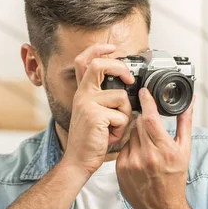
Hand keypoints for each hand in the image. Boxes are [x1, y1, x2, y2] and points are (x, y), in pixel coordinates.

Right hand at [62, 43, 134, 174]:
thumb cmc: (91, 140)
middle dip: (119, 68)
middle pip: (99, 65)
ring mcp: (87, 104)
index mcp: (82, 92)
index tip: (111, 48)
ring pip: (121, 97)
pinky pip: (121, 116)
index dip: (97, 50)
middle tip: (128, 80)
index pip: (84, 62)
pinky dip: (121, 129)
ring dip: (125, 115)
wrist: (79, 160)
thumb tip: (127, 87)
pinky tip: (111, 136)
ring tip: (114, 128)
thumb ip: (105, 99)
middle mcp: (82, 95)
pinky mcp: (95, 116)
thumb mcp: (94, 113)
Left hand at [116, 88, 194, 208]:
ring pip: (131, 134)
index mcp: (165, 150)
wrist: (161, 206)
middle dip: (145, 119)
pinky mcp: (120, 168)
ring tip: (148, 146)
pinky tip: (139, 156)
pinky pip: (124, 147)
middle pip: (139, 123)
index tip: (144, 91)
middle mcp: (147, 156)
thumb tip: (188, 102)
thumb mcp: (185, 150)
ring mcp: (132, 162)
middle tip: (151, 126)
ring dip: (138, 134)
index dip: (146, 101)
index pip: (150, 118)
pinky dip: (130, 146)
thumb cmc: (174, 179)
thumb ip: (185, 123)